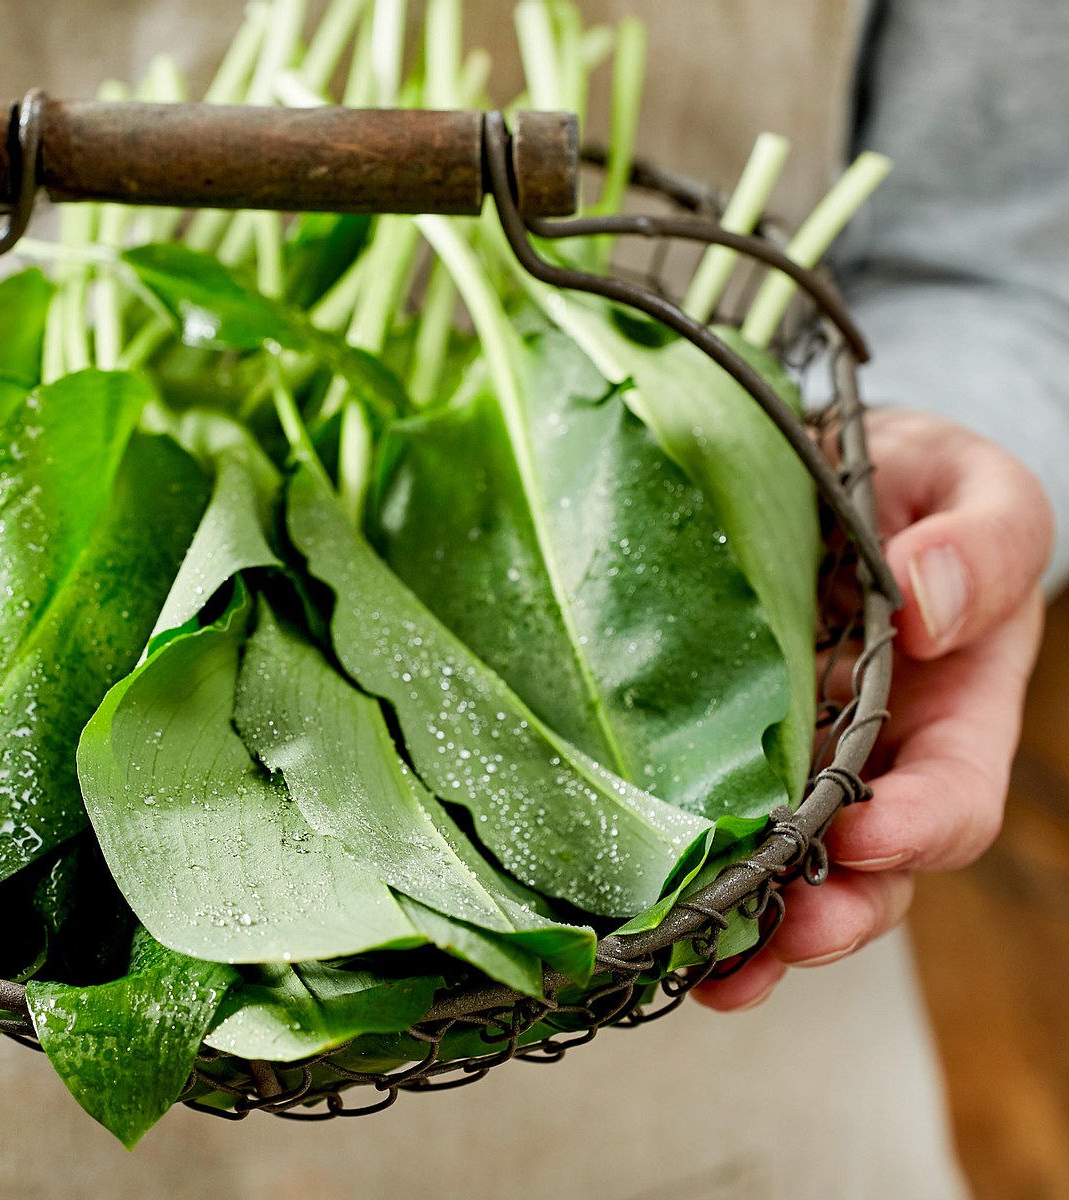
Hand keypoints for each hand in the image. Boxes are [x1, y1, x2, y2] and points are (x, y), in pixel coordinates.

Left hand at [696, 409, 1050, 1010]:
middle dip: (834, 915)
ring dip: (755, 932)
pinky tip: (647, 917)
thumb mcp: (961, 481)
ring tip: (709, 970)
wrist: (794, 459)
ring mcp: (785, 765)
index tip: (868, 837)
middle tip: (786, 937)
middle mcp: (872, 757)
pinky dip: (680, 881)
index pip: (953, 793)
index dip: (918, 828)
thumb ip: (979, 539)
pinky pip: (700, 830)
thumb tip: (932, 606)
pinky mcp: (707, 757)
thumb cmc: (892, 478)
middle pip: (870, 870)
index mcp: (952, 706)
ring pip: (784, 875)